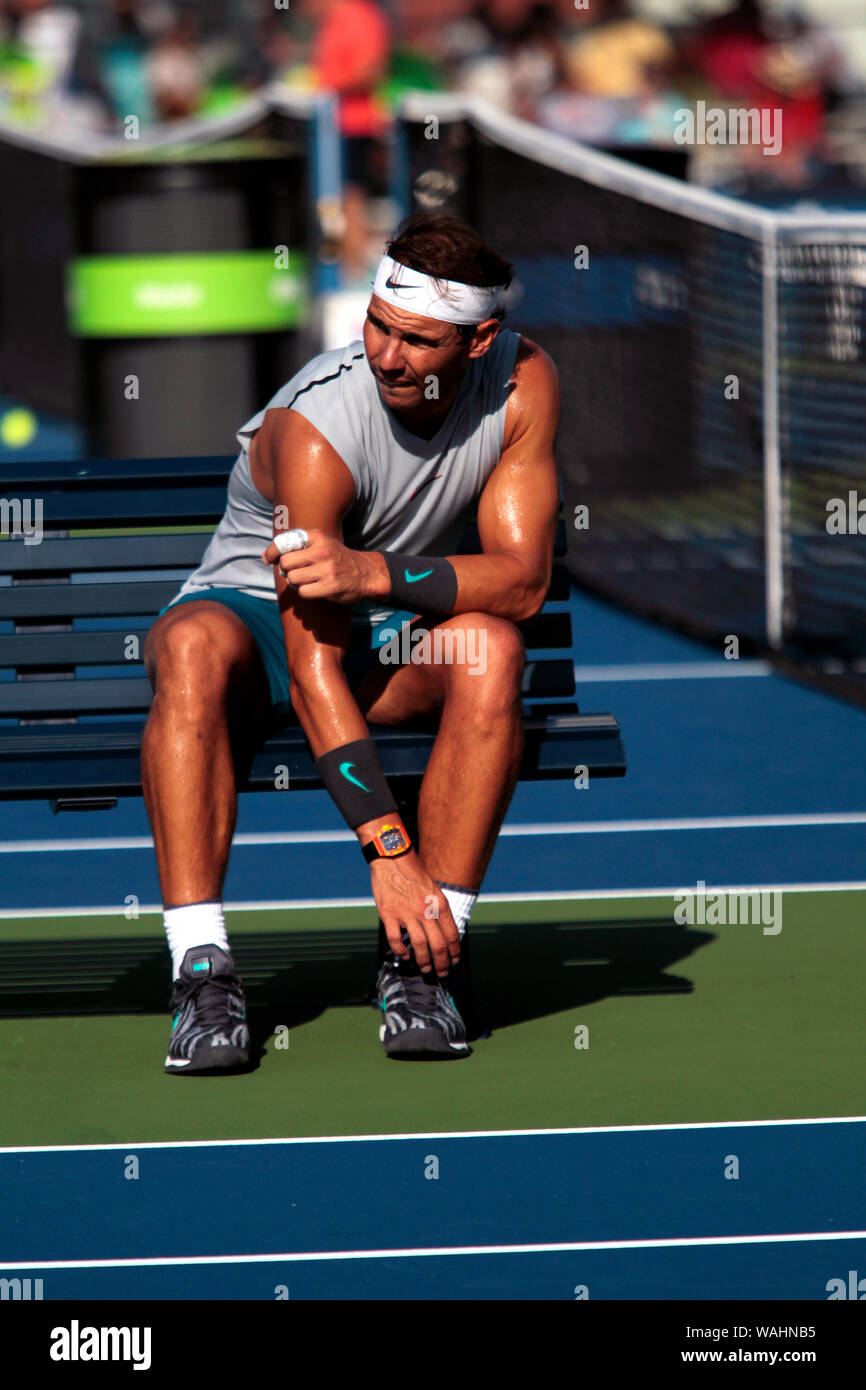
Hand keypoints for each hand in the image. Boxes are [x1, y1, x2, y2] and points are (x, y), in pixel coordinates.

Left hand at [261, 529, 386, 604]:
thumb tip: (266, 556)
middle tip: (294, 572)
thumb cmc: (338, 558)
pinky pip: (303, 592)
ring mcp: (326, 570)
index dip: (272, 552)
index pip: (285, 542)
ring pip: (292, 578)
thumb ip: (298, 546)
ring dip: (296, 583)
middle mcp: (321, 551)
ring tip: (307, 581)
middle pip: (285, 563)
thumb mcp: (322, 543)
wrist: (366, 573)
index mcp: (317, 537)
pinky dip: (305, 592)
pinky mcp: (329, 587)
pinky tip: (314, 588)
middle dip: (286, 570)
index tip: (268, 559)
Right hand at [370, 850, 460, 976]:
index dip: (455, 951)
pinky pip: (396, 940)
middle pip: (438, 945)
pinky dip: (401, 951)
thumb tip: (443, 929)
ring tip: (426, 968)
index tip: (455, 960)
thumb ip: (437, 908)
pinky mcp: (389, 915)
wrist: (392, 858)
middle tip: (442, 972)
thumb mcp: (433, 887)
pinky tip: (404, 955)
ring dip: (424, 961)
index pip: (452, 934)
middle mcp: (425, 910)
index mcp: (439, 903)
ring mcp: (406, 913)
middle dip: (442, 962)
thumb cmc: (413, 871)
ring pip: (419, 946)